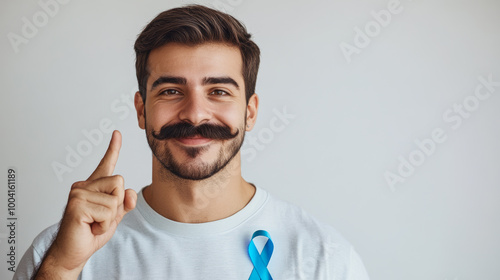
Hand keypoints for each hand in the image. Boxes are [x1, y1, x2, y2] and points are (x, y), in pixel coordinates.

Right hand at [35, 130, 136, 278]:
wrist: (73, 252)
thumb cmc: (91, 233)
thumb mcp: (114, 217)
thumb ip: (124, 203)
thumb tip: (130, 191)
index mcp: (93, 187)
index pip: (106, 164)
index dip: (113, 148)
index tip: (117, 133)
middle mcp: (84, 186)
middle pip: (119, 182)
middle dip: (116, 205)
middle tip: (99, 218)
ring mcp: (78, 194)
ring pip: (114, 199)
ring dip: (109, 218)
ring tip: (93, 223)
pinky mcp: (77, 205)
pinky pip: (107, 212)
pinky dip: (104, 225)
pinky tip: (89, 227)